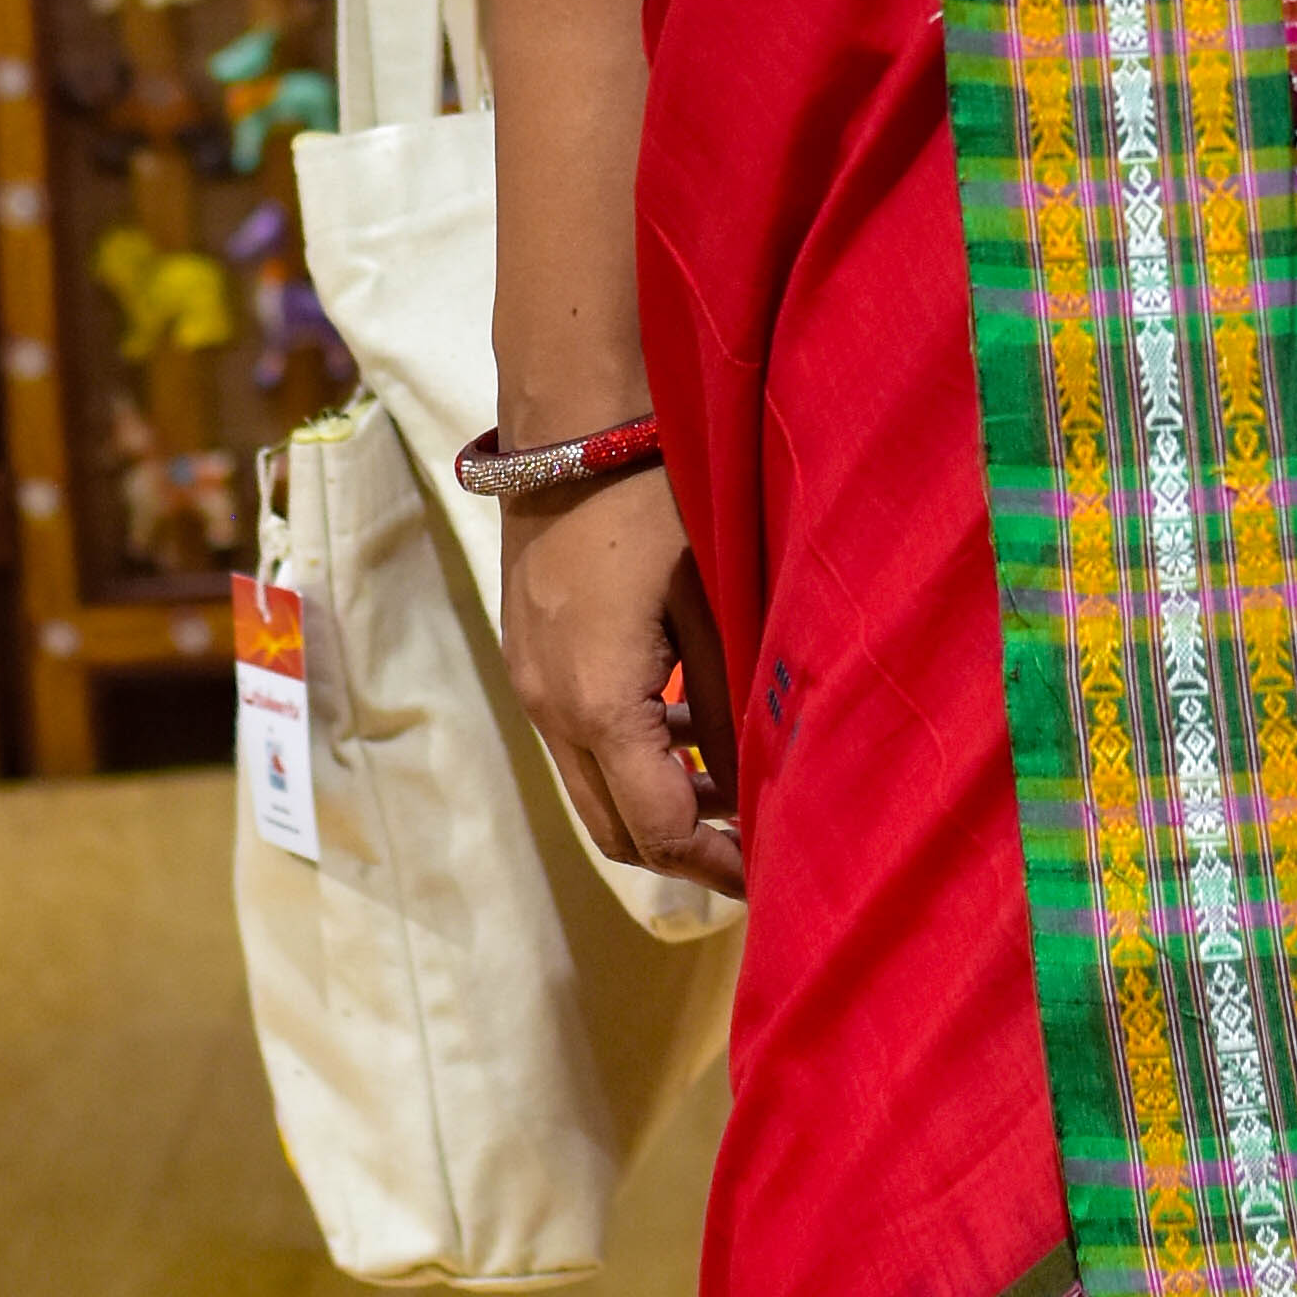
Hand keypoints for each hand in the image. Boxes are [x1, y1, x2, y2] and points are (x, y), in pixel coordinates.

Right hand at [498, 455, 745, 897]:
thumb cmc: (653, 499)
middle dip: (685, 851)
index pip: (660, 830)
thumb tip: (754, 783)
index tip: (769, 875)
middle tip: (752, 851)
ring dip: (657, 799)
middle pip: (615, 832)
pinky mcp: (527, 655)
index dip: (718, 865)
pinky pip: (576, 736)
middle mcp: (551, 710)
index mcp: (598, 706)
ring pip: (592, 787)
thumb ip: (727, 702)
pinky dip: (629, 752)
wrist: (571, 421)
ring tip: (732, 780)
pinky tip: (683, 719)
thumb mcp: (710, 602)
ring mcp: (530, 683)